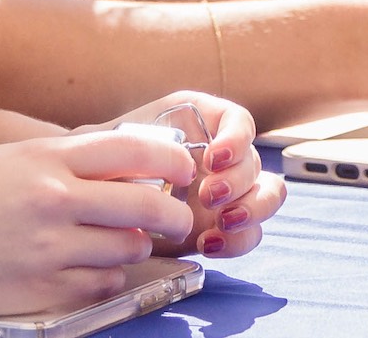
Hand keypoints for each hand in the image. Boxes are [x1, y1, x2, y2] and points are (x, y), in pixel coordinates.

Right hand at [0, 129, 197, 317]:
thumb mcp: (11, 159)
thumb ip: (68, 159)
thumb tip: (129, 163)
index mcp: (46, 159)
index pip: (135, 150)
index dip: (171, 161)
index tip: (182, 172)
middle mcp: (54, 201)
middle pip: (146, 206)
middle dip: (173, 216)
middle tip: (176, 220)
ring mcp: (47, 250)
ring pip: (128, 250)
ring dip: (135, 249)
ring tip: (122, 245)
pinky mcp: (39, 293)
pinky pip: (100, 287)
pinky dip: (106, 280)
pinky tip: (91, 271)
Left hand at [102, 91, 286, 259]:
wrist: (100, 202)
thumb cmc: (103, 164)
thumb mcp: (108, 143)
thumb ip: (115, 138)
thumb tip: (103, 142)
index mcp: (202, 124)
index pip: (238, 122)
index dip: (236, 138)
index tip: (215, 157)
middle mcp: (222, 156)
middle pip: (254, 161)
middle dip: (238, 180)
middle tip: (208, 196)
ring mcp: (228, 192)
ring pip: (267, 195)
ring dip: (253, 209)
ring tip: (222, 223)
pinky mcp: (224, 227)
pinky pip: (249, 233)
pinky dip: (238, 241)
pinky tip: (210, 246)